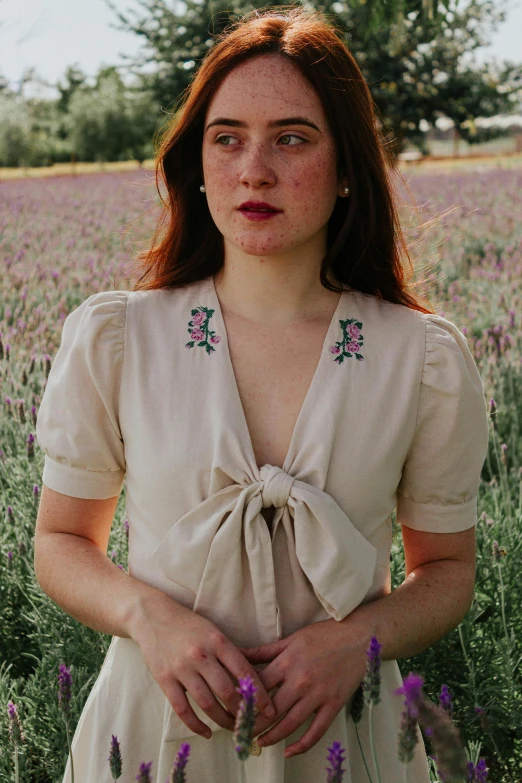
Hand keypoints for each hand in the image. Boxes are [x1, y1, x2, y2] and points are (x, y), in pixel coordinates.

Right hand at [131, 591, 275, 738]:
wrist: (153, 617)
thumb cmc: (190, 626)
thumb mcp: (214, 632)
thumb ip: (232, 653)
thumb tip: (257, 677)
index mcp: (217, 641)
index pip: (244, 671)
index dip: (259, 694)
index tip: (269, 710)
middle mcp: (201, 655)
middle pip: (227, 691)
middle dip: (242, 712)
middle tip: (252, 723)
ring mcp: (181, 668)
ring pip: (207, 703)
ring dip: (223, 721)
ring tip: (233, 728)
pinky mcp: (164, 679)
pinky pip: (182, 709)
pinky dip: (196, 725)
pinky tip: (206, 733)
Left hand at [238, 618, 370, 757]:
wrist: (358, 636)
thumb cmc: (324, 635)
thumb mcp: (291, 639)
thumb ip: (264, 651)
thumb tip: (238, 653)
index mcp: (287, 662)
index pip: (259, 686)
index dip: (244, 700)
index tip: (233, 710)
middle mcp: (300, 680)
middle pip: (270, 709)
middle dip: (253, 724)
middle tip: (241, 732)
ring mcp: (318, 695)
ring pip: (290, 724)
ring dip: (272, 737)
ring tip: (259, 742)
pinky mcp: (334, 705)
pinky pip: (316, 731)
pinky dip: (302, 745)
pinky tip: (289, 751)